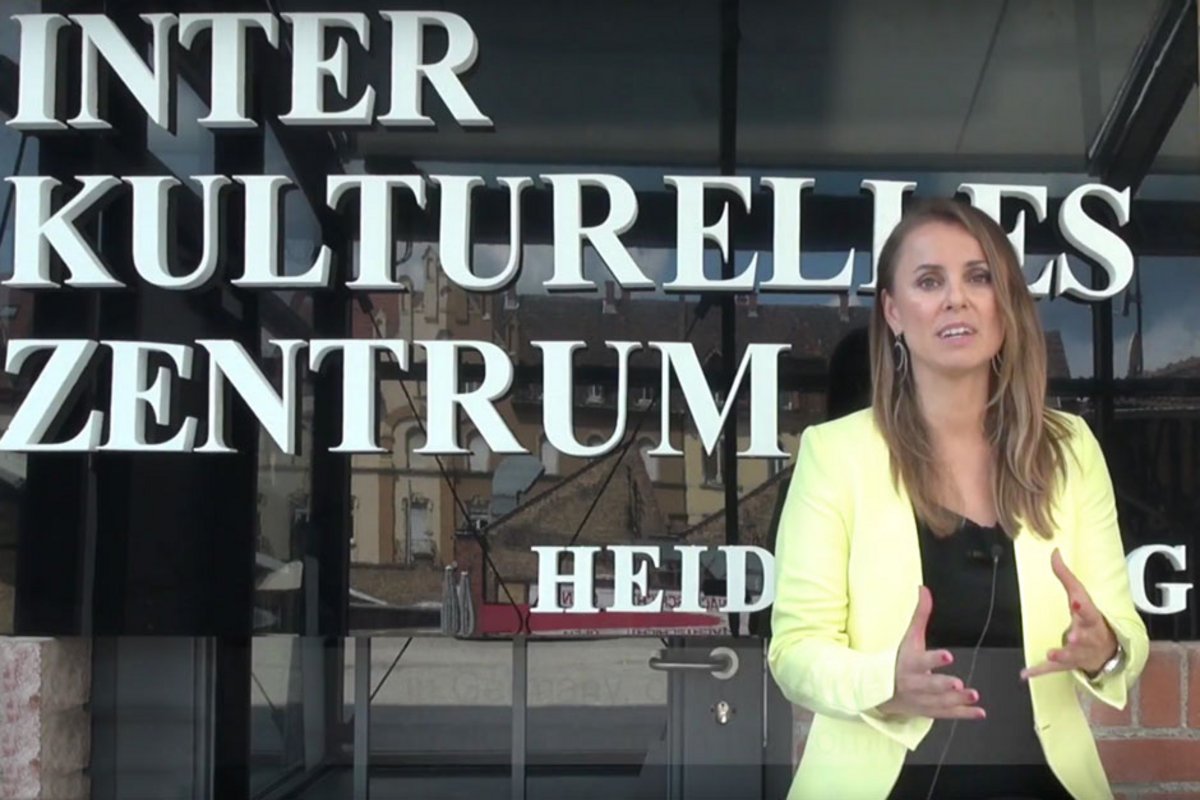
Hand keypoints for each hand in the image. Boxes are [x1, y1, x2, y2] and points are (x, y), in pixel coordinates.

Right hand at [876, 586, 984, 719]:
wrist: (881, 689)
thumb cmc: (898, 659)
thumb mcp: (909, 638)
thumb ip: (919, 615)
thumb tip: (924, 589)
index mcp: (910, 663)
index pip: (922, 660)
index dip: (935, 659)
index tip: (948, 655)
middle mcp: (915, 683)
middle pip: (930, 685)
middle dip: (944, 685)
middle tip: (958, 684)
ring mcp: (922, 699)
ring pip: (940, 702)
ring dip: (957, 700)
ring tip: (973, 695)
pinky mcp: (929, 710)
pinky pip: (947, 714)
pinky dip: (963, 714)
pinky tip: (979, 712)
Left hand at [1020, 548, 1117, 680]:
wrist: (1107, 651)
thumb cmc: (1090, 620)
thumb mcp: (1081, 597)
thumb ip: (1066, 576)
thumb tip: (1054, 552)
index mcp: (1090, 618)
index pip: (1088, 610)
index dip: (1082, 606)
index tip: (1077, 602)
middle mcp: (1086, 637)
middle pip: (1083, 636)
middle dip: (1078, 637)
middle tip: (1072, 636)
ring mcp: (1076, 653)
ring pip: (1070, 655)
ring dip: (1061, 654)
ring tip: (1051, 653)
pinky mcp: (1066, 665)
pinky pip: (1052, 670)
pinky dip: (1039, 671)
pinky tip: (1025, 673)